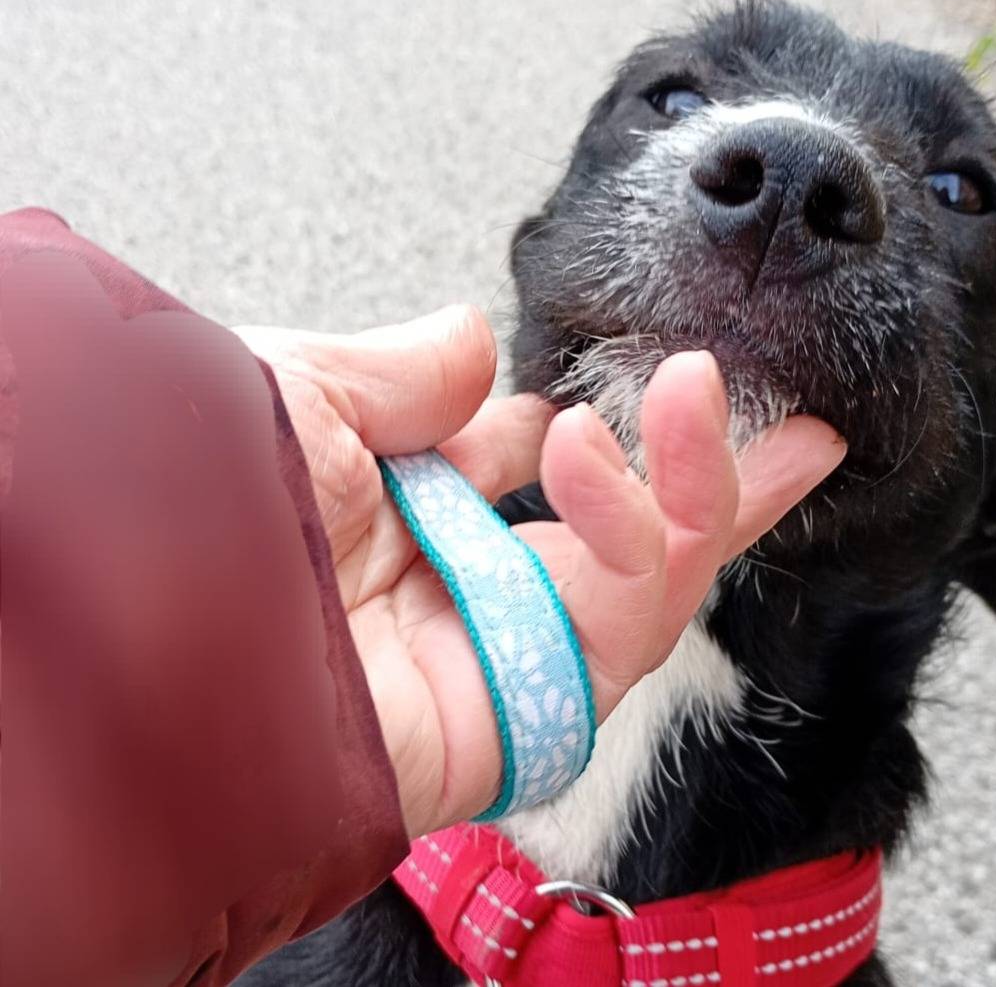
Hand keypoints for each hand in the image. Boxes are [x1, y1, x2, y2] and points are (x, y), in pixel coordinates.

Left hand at [239, 307, 844, 835]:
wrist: (149, 626)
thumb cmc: (193, 510)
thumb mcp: (297, 391)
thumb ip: (399, 371)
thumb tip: (475, 343)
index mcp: (405, 517)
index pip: (539, 475)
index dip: (605, 430)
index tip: (666, 381)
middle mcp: (460, 589)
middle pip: (623, 542)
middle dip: (711, 482)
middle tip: (790, 429)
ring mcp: (498, 649)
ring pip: (646, 582)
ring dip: (688, 482)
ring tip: (694, 394)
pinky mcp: (526, 708)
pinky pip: (623, 626)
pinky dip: (638, 534)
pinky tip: (603, 454)